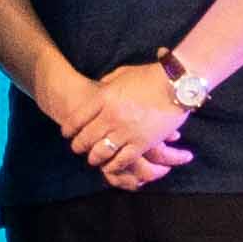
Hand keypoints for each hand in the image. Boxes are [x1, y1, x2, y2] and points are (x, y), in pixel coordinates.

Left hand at [72, 64, 191, 188]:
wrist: (176, 85)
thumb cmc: (150, 76)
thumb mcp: (122, 75)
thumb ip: (107, 85)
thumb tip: (99, 89)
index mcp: (103, 98)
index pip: (76, 119)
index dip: (68, 129)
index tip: (67, 134)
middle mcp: (110, 116)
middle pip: (85, 138)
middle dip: (78, 146)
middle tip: (77, 149)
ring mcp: (125, 131)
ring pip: (100, 152)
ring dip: (94, 158)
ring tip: (93, 159)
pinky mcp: (141, 143)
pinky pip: (121, 161)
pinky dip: (113, 166)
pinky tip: (110, 166)